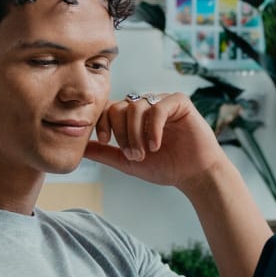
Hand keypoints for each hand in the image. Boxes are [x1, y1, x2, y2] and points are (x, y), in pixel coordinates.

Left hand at [84, 93, 231, 189]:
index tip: (104, 141)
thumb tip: (80, 149)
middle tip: (132, 155)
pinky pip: (158, 107)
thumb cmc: (166, 167)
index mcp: (134, 116)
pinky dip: (153, 128)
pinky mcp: (180, 102)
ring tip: (144, 153)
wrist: (195, 175)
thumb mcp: (128, 162)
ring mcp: (163, 101)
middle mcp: (147, 105)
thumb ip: (106, 153)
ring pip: (137, 106)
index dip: (102, 122)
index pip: (109, 108)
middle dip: (121, 133)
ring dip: (136, 133)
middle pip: (120, 106)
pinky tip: (156, 145)